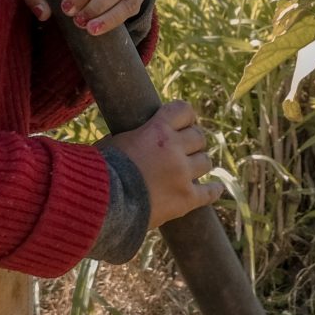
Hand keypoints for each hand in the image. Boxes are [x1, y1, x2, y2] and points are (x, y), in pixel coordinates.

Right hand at [113, 100, 221, 226]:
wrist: (101, 203)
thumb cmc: (99, 170)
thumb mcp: (115, 141)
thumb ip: (136, 136)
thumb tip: (140, 135)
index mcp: (157, 130)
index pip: (184, 110)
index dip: (185, 116)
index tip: (183, 122)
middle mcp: (174, 149)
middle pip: (198, 137)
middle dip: (191, 141)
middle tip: (184, 148)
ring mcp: (183, 175)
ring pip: (205, 161)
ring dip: (198, 163)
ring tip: (191, 168)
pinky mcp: (186, 199)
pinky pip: (209, 193)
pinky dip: (213, 190)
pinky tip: (215, 188)